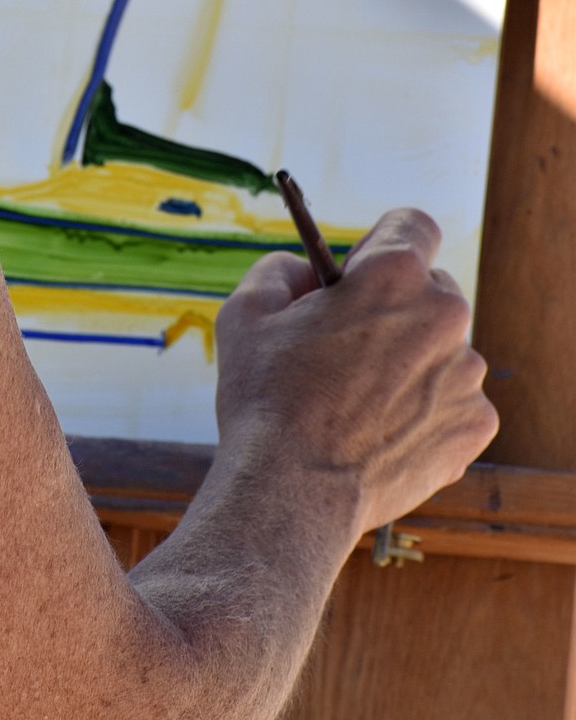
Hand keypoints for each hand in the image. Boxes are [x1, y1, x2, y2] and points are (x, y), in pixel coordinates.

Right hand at [214, 209, 498, 533]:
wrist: (291, 494)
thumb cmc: (264, 399)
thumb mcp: (245, 312)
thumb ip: (279, 269)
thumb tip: (304, 271)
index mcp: (394, 275)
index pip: (411, 224)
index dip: (379, 244)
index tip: (357, 274)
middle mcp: (444, 314)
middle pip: (429, 290)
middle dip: (394, 308)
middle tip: (347, 348)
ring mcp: (466, 374)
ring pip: (441, 350)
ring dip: (409, 363)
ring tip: (359, 403)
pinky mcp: (474, 426)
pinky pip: (452, 402)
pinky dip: (423, 412)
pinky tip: (379, 434)